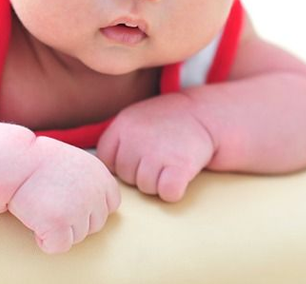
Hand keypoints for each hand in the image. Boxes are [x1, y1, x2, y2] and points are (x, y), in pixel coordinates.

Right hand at [7, 136, 120, 253]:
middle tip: (52, 205)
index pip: (111, 204)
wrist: (14, 162)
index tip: (72, 203)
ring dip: (59, 230)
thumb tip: (99, 208)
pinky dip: (45, 240)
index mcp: (101, 176)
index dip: (91, 208)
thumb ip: (92, 183)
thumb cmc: (39, 162)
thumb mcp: (76, 163)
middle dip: (75, 221)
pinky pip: (59, 247)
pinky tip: (35, 220)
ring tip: (42, 208)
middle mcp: (95, 193)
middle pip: (95, 224)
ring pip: (77, 237)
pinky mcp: (59, 224)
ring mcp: (78, 210)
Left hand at [98, 92, 215, 202]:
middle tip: (162, 154)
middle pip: (126, 177)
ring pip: (146, 187)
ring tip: (172, 161)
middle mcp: (135, 138)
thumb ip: (117, 140)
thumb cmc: (169, 122)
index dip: (124, 162)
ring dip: (159, 181)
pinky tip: (181, 175)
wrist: (207, 113)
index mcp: (122, 125)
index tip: (142, 153)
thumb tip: (98, 173)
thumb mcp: (136, 118)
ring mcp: (156, 153)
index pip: (107, 161)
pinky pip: (167, 192)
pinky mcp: (179, 167)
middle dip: (142, 172)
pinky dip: (174, 190)